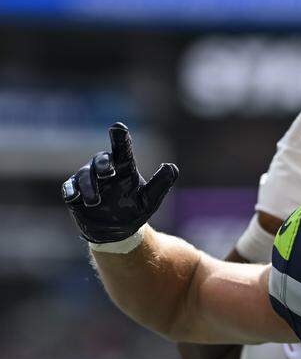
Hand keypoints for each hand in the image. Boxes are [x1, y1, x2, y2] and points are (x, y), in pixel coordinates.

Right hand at [61, 123, 177, 243]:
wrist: (118, 231)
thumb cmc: (135, 210)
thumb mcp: (149, 199)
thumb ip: (160, 183)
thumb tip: (172, 167)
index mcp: (124, 168)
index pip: (123, 150)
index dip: (120, 138)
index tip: (118, 127)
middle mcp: (105, 170)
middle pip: (101, 160)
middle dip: (103, 164)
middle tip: (108, 172)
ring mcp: (89, 180)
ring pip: (84, 175)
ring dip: (89, 187)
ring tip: (95, 201)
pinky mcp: (76, 192)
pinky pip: (70, 188)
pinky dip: (71, 191)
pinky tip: (73, 197)